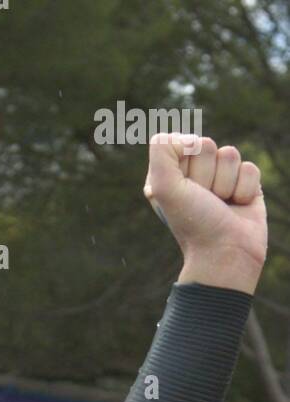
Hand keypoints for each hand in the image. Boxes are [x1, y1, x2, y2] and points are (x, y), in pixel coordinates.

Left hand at [143, 133, 265, 293]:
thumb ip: (162, 150)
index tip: (184, 191)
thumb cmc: (193, 223)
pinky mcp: (244, 185)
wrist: (225, 253)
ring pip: (230, 154)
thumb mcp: (162, 187)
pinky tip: (238, 206)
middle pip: (206, 145)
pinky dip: (245, 189)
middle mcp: (193, 176)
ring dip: (226, 183)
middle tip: (204, 201)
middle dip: (206, 174)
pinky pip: (250, 167)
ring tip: (220, 205)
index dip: (185, 165)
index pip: (182, 142)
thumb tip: (191, 138)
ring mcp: (220, 179)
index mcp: (169, 175)